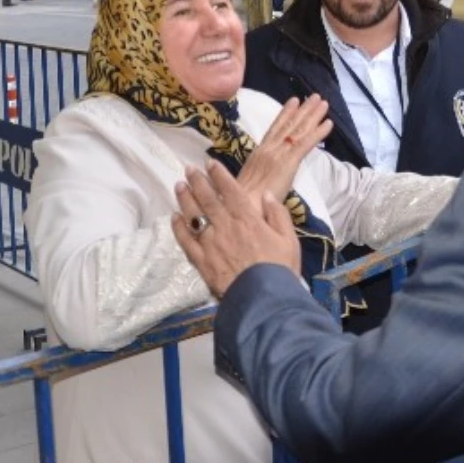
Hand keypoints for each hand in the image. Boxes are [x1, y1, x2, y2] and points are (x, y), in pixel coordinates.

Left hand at [173, 159, 300, 298]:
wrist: (264, 300)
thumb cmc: (280, 268)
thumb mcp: (289, 238)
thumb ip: (278, 214)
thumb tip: (267, 195)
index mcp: (248, 218)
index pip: (230, 190)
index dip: (219, 175)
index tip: (210, 163)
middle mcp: (226, 226)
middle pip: (208, 199)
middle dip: (197, 181)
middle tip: (188, 168)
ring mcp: (211, 244)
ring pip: (193, 216)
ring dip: (185, 199)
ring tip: (179, 185)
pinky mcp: (201, 262)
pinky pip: (186, 242)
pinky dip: (178, 228)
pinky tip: (174, 218)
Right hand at [237, 95, 331, 200]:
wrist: (242, 208)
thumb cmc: (242, 203)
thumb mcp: (247, 184)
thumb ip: (258, 176)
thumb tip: (264, 179)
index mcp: (258, 154)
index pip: (274, 129)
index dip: (285, 114)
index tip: (294, 101)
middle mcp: (268, 149)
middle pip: (289, 125)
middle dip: (303, 110)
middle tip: (315, 96)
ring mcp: (279, 154)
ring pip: (298, 130)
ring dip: (312, 115)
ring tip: (323, 103)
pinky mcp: (288, 163)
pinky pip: (306, 143)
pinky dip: (318, 132)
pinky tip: (329, 123)